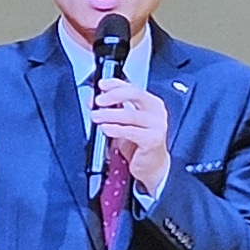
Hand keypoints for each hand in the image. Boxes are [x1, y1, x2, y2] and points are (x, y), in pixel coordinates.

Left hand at [92, 77, 170, 195]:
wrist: (152, 166)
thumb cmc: (139, 143)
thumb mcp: (123, 123)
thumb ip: (110, 109)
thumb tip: (92, 100)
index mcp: (150, 103)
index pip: (132, 86)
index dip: (115, 84)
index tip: (101, 85)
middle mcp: (156, 111)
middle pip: (134, 94)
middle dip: (113, 95)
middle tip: (98, 101)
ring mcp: (157, 125)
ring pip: (130, 114)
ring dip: (109, 115)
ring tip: (96, 117)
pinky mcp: (153, 139)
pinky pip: (130, 131)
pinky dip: (115, 129)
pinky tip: (105, 129)